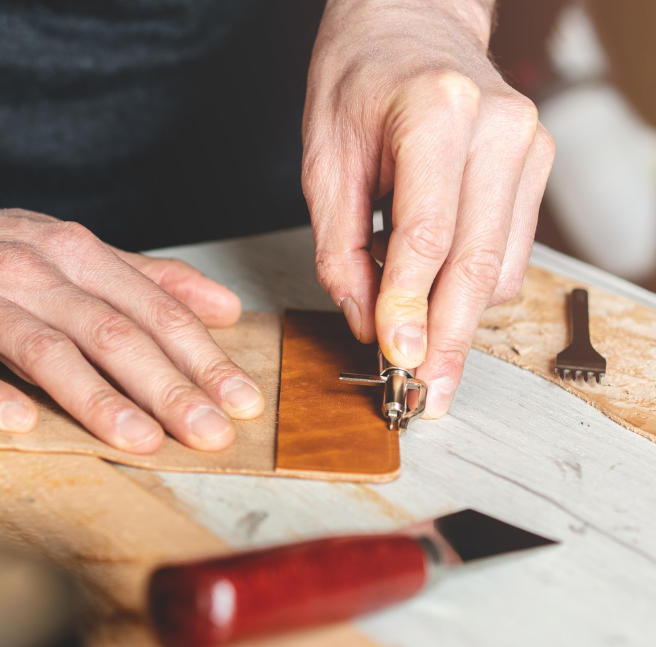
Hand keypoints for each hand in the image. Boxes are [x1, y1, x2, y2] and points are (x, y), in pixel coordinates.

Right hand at [0, 188, 265, 452]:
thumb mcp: (70, 247)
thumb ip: (148, 277)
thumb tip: (224, 307)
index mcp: (74, 253)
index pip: (152, 309)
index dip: (201, 356)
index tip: (242, 401)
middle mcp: (30, 271)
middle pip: (110, 332)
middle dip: (167, 386)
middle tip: (210, 433)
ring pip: (43, 348)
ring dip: (95, 397)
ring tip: (141, 440)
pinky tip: (17, 423)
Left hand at [302, 0, 554, 416]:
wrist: (411, 22)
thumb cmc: (358, 79)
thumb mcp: (322, 157)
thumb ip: (338, 244)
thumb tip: (366, 320)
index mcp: (437, 115)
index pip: (429, 234)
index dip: (411, 306)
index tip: (396, 360)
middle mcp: (499, 130)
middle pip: (476, 264)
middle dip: (445, 341)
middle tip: (423, 397)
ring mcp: (528, 148)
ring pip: (500, 270)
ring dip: (457, 321)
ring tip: (414, 349)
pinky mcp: (535, 167)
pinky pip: (509, 254)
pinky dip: (470, 289)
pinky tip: (433, 296)